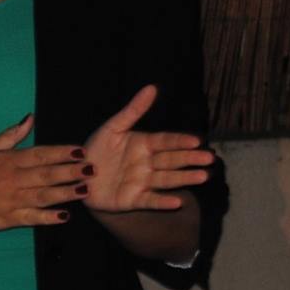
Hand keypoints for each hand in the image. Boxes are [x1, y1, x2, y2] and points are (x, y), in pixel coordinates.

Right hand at [0, 114, 88, 231]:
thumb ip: (11, 135)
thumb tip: (29, 118)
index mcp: (9, 160)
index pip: (41, 153)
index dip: (62, 152)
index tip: (81, 150)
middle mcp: (13, 178)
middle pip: (47, 174)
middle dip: (71, 171)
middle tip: (92, 169)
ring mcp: (10, 200)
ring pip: (43, 195)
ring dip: (65, 192)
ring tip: (84, 190)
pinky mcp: (5, 219)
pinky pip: (31, 218)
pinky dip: (47, 218)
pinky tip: (63, 217)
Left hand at [82, 84, 215, 213]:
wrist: (80, 175)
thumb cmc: (97, 149)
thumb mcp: (113, 127)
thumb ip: (133, 110)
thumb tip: (152, 87)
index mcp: (144, 144)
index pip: (166, 141)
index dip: (180, 141)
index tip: (196, 140)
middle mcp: (147, 163)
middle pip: (172, 160)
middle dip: (190, 159)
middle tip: (209, 158)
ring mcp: (142, 182)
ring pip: (166, 179)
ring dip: (184, 178)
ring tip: (203, 177)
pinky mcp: (133, 199)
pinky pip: (150, 200)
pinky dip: (163, 202)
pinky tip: (177, 202)